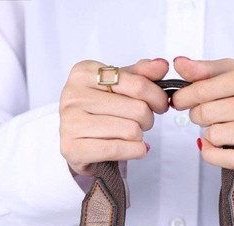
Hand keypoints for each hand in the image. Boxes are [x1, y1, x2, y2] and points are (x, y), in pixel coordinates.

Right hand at [59, 58, 169, 175]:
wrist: (77, 144)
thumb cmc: (98, 113)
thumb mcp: (117, 87)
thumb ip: (140, 75)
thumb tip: (162, 65)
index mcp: (84, 72)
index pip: (138, 84)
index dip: (157, 96)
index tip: (160, 104)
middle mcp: (74, 94)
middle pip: (137, 109)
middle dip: (148, 119)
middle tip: (142, 123)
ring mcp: (71, 121)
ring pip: (131, 130)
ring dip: (140, 137)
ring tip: (132, 136)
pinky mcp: (73, 148)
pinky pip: (118, 149)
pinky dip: (136, 151)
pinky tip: (137, 149)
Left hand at [170, 57, 233, 169]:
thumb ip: (207, 70)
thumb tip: (179, 64)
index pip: (207, 87)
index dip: (186, 96)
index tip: (179, 100)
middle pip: (209, 112)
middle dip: (197, 114)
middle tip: (201, 114)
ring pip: (216, 135)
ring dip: (208, 134)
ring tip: (215, 128)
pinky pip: (228, 159)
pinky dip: (211, 154)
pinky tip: (210, 146)